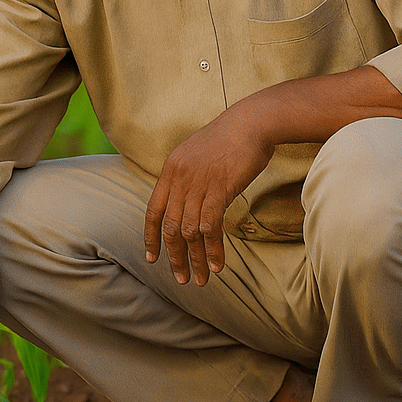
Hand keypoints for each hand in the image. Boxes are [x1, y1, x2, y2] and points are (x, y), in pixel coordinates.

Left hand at [144, 104, 274, 285]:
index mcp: (170, 170)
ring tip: (202, 279)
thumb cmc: (229, 138)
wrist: (251, 122)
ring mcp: (198, 183)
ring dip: (196, 259)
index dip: (150, 237)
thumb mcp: (197, 155)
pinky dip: (213, 249)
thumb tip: (187, 201)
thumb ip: (187, 178)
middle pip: (169, 226)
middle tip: (181, 279)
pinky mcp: (219, 188)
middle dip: (174, 257)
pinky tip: (217, 264)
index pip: (153, 210)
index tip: (151, 258)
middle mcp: (179, 178)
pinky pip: (210, 226)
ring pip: (189, 231)